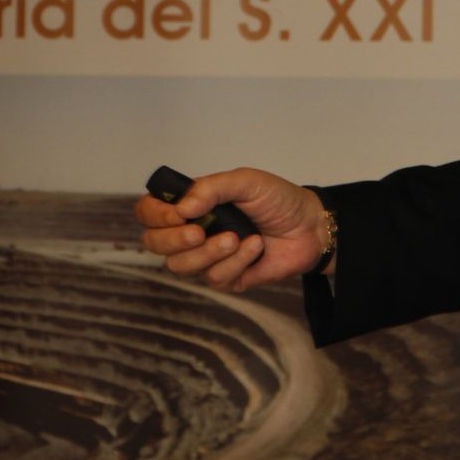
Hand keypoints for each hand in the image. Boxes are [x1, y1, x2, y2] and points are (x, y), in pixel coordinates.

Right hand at [134, 166, 331, 292]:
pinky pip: (215, 278)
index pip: (149, 212)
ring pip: (181, 266)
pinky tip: (255, 247)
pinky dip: (236, 262)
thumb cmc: (278, 199)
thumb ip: (211, 188)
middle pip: (154, 244)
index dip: (154, 216)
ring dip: (208, 253)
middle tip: (200, 233)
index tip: (178, 214)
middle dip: (174, 240)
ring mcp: (207, 257)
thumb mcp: (245, 181)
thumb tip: (181, 207)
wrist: (310, 226)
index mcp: (192, 205)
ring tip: (236, 238)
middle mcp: (193, 231)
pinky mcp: (226, 278)